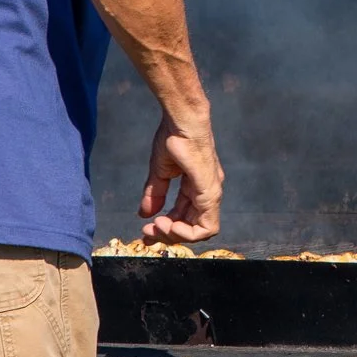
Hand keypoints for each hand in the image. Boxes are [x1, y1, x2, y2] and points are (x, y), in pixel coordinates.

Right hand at [140, 112, 222, 242]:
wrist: (181, 121)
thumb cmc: (174, 136)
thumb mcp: (160, 171)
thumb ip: (155, 193)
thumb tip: (145, 213)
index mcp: (196, 187)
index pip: (184, 217)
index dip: (166, 228)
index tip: (146, 230)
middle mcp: (207, 193)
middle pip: (192, 227)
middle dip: (168, 234)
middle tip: (147, 232)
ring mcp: (211, 194)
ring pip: (200, 231)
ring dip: (176, 235)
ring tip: (156, 226)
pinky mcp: (210, 193)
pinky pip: (207, 227)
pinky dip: (187, 232)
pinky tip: (168, 225)